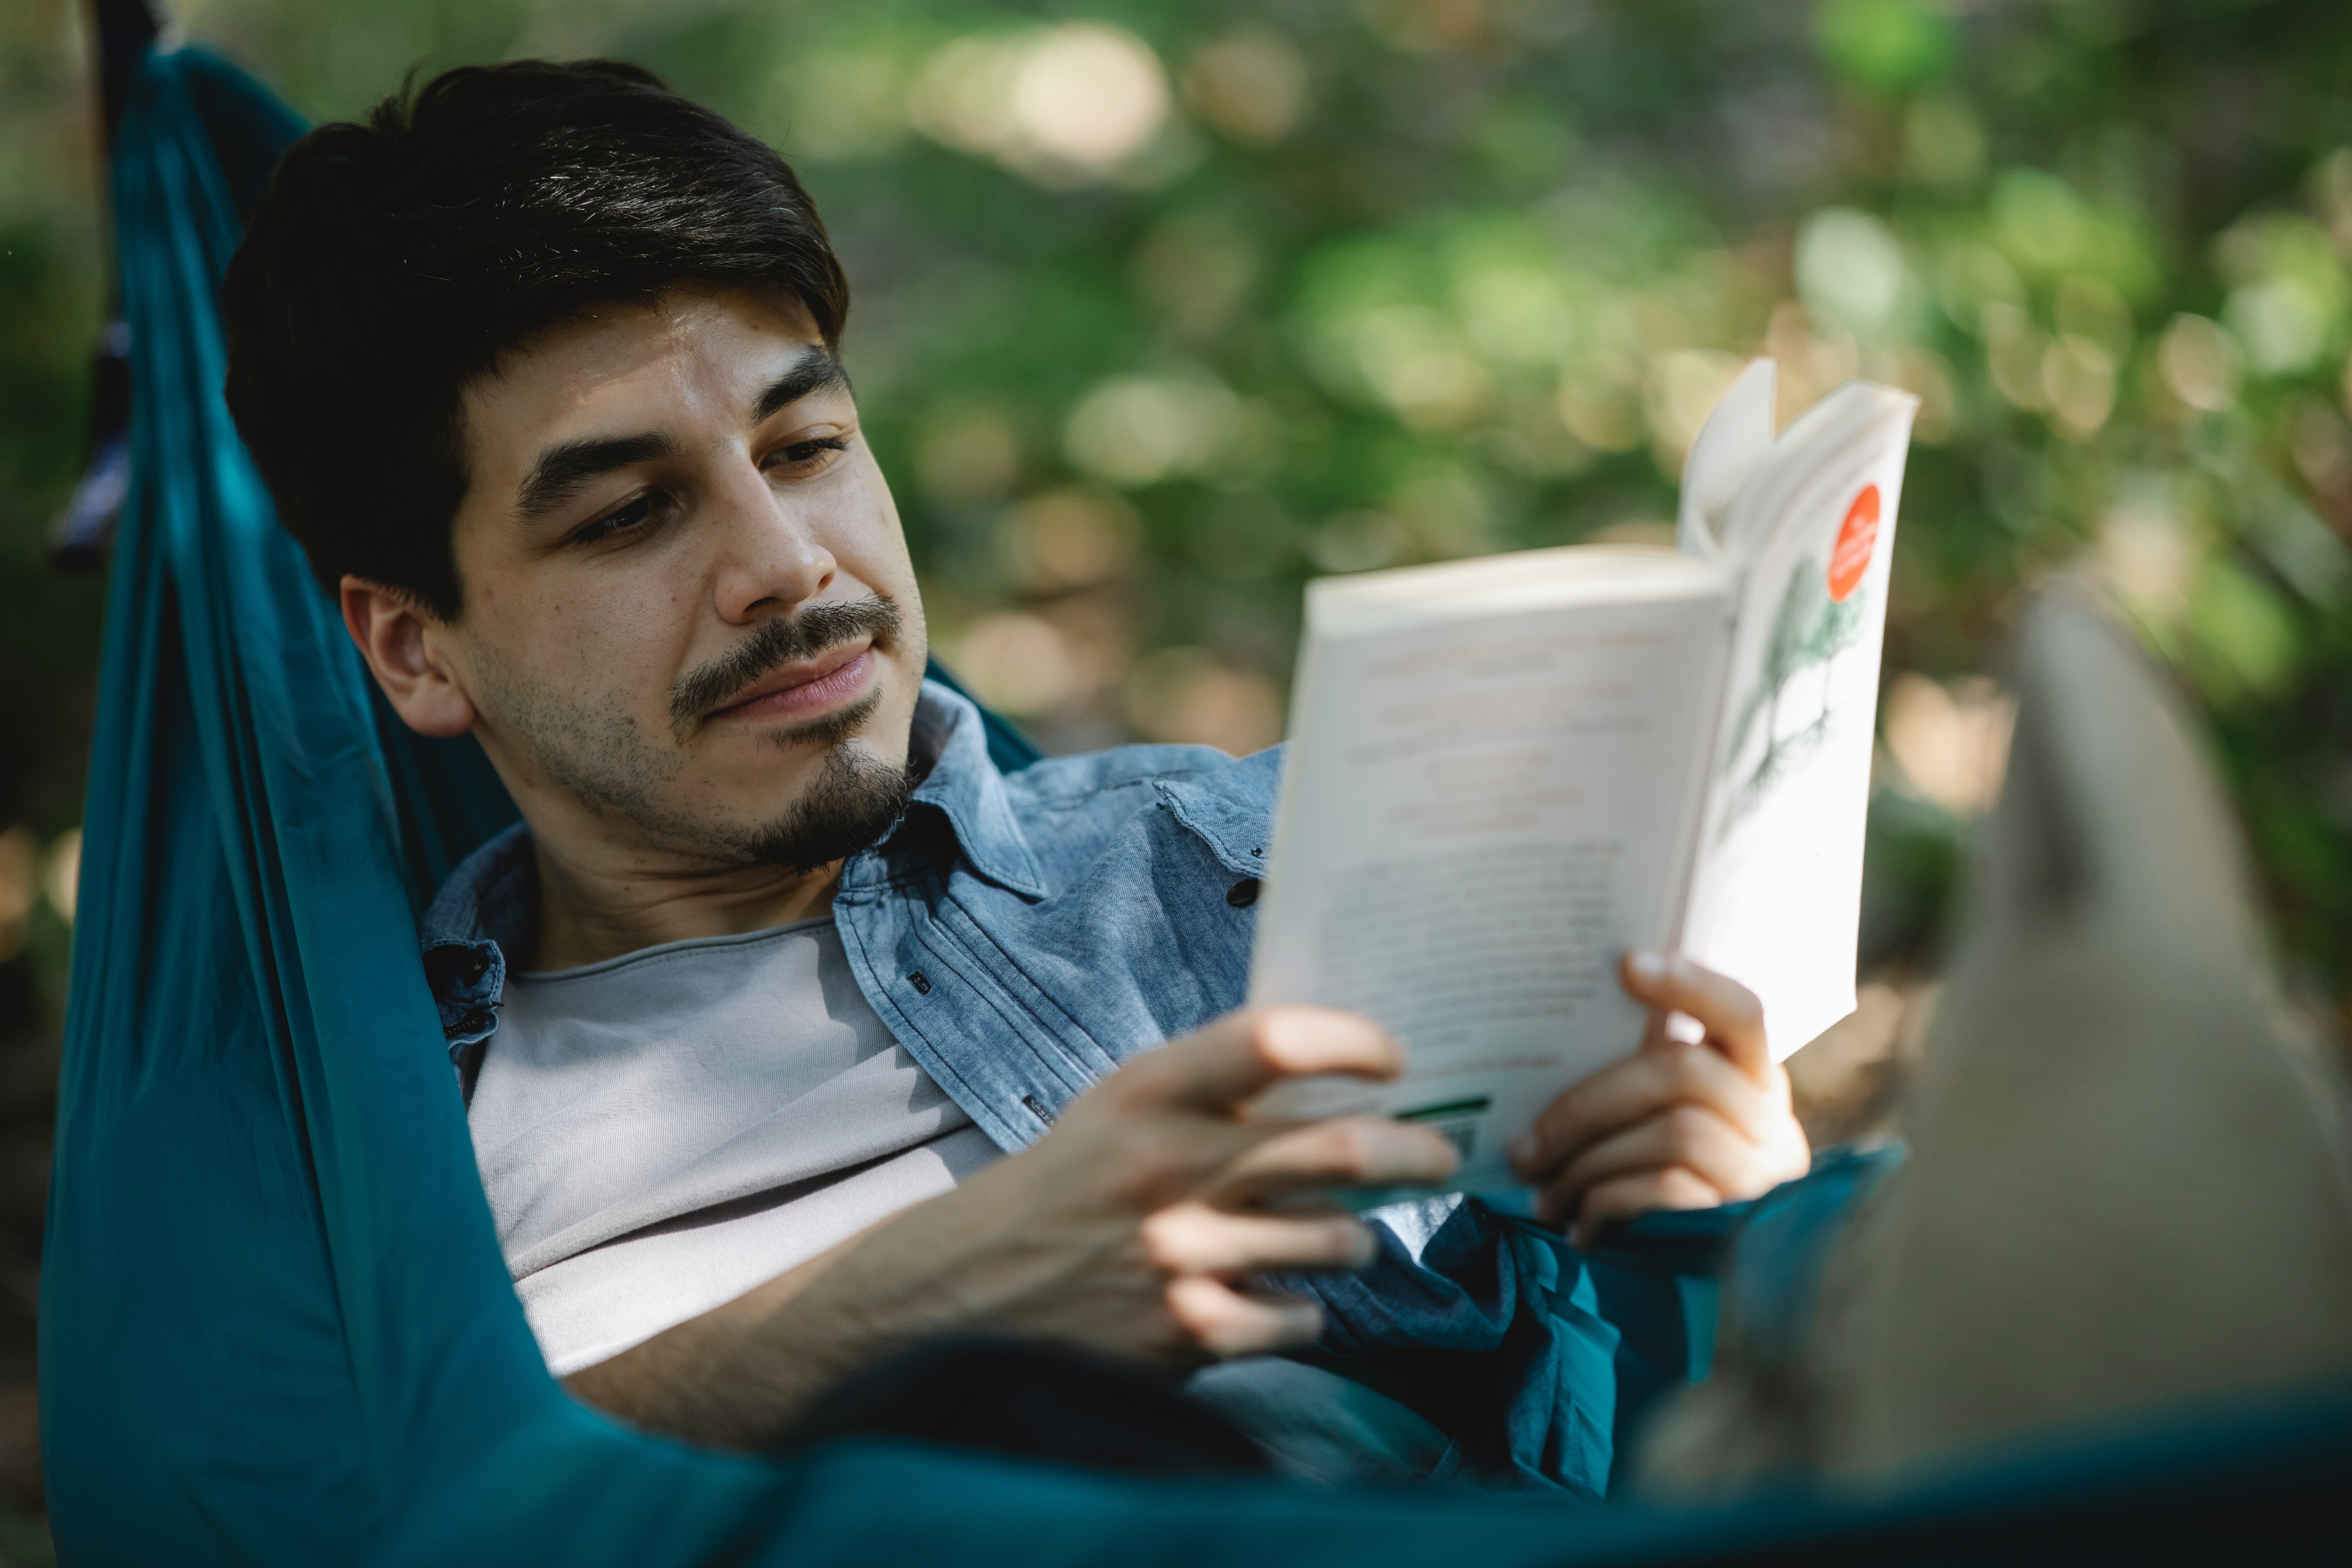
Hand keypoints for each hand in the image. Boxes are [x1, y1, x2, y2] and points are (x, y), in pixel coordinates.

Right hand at [846, 1005, 1460, 1359]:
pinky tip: (1272, 1297)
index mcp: (1151, 1094)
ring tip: (1341, 1234)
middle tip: (1439, 1154)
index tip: (1393, 1060)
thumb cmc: (1075, 1184)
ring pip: (1340, 1240)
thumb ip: (1217, 1086)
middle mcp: (1170, 1168)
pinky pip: (1305, 1318)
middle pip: (1344, 1150)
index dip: (1354, 1042)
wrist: (972, 1290)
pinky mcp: (1191, 1334)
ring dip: (1356, 1238)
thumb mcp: (1126, 1107)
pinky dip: (1304, 1309)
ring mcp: (1183, 1256)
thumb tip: (1342, 1074)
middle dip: (1417, 1153)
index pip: (1274, 1041)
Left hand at [1507, 952, 1808, 1245]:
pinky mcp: (1744, 1220)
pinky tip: (1578, 1229)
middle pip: (1683, 1071)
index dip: (1689, 984)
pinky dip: (1609, 1205)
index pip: (1742, 1012)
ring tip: (1542, 1195)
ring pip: (1674, 1132)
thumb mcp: (1661, 1121)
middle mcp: (1772, 1119)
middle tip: (1524, 1148)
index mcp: (1754, 1076)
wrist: (1714, 1289)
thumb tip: (1559, 1035)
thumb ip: (1641, 1075)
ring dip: (1590, 1163)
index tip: (1627, 963)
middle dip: (1588, 1105)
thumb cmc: (1664, 1185)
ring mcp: (1763, 1171)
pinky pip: (1668, 1192)